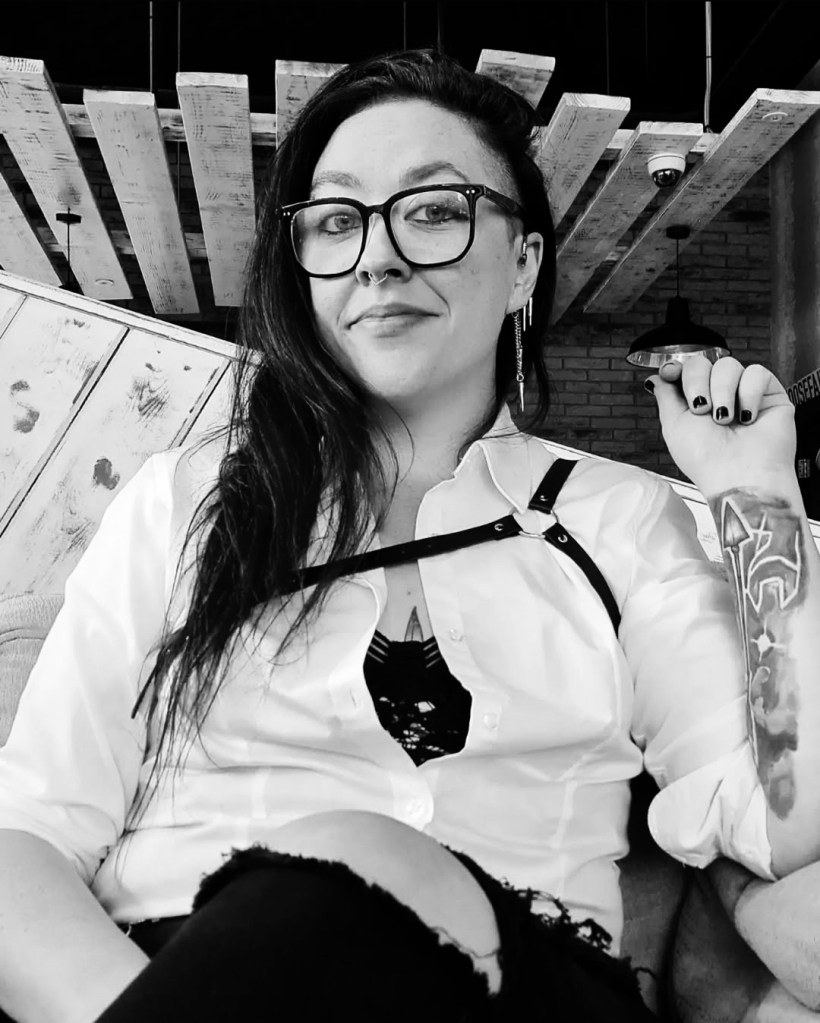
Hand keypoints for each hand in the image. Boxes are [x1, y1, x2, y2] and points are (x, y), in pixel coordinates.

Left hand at [645, 355, 795, 496]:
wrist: (738, 475)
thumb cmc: (705, 459)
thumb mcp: (673, 425)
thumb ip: (665, 396)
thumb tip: (656, 377)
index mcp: (695, 402)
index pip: (685, 370)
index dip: (676, 368)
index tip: (670, 373)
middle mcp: (719, 396)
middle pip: (703, 363)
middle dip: (696, 382)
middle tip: (701, 408)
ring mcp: (744, 394)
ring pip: (728, 365)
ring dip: (722, 391)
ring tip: (724, 419)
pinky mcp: (770, 394)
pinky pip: (757, 373)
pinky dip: (749, 394)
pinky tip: (747, 417)